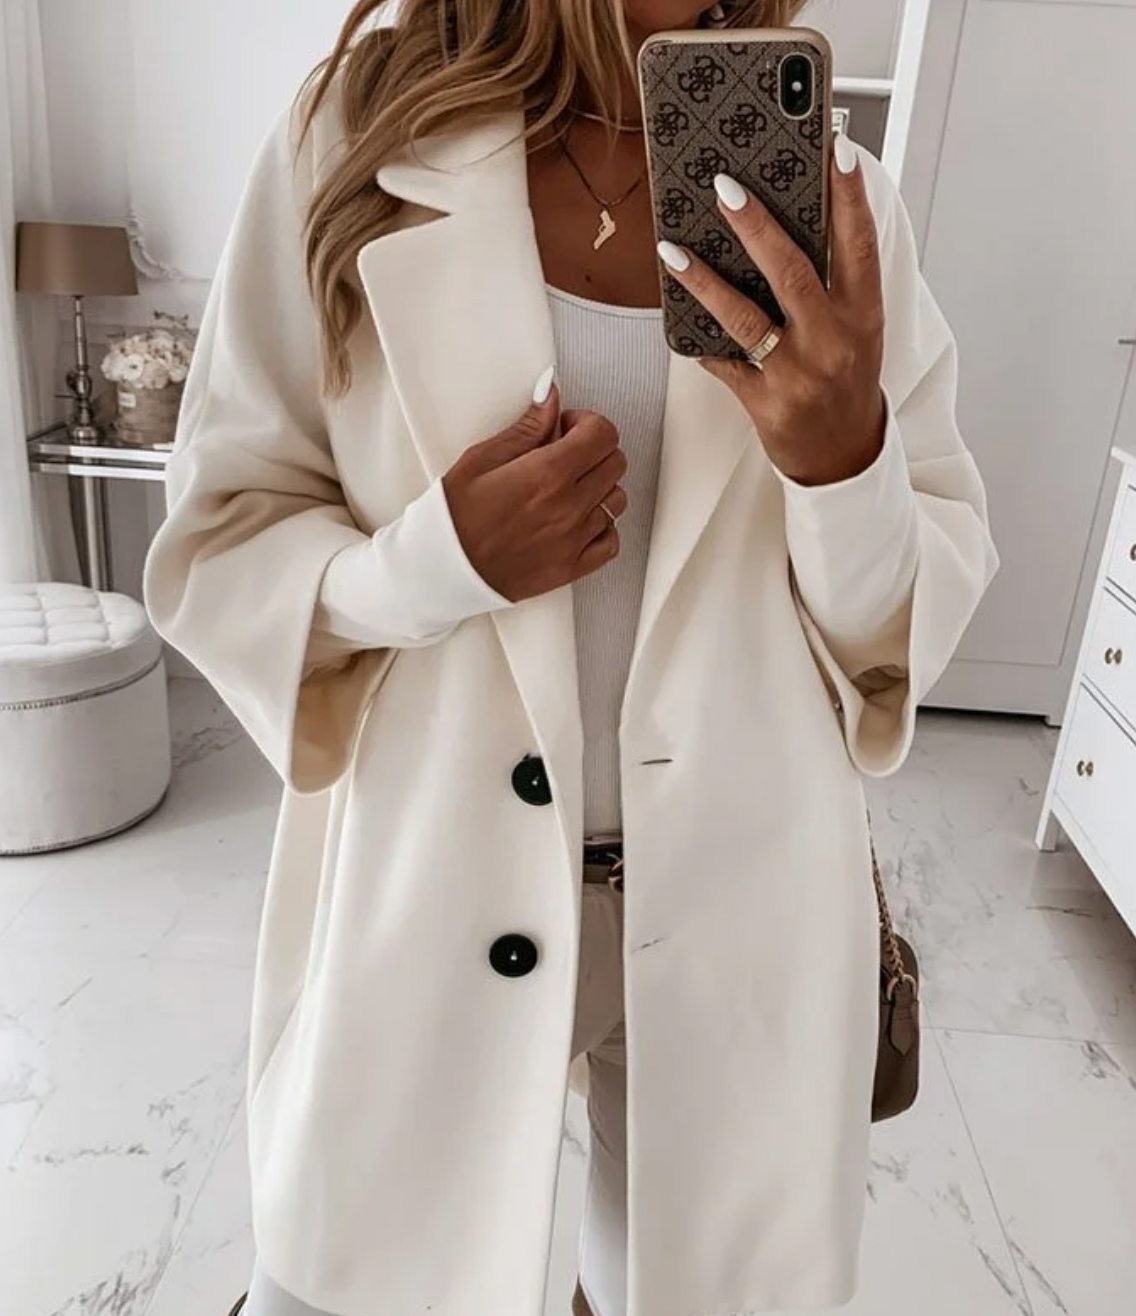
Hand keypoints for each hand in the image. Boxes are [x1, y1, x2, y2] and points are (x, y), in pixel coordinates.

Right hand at [443, 381, 627, 601]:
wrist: (443, 570)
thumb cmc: (454, 517)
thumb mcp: (481, 459)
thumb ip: (526, 428)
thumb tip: (550, 397)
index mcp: (546, 474)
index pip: (603, 434)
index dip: (587, 423)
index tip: (567, 429)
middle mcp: (567, 507)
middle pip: (616, 463)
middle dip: (595, 451)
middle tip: (566, 455)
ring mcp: (573, 540)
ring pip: (616, 500)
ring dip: (599, 488)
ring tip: (567, 490)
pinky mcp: (571, 567)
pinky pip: (611, 542)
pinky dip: (602, 527)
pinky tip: (577, 520)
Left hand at [657, 139, 886, 486]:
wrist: (844, 456)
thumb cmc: (848, 381)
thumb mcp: (858, 330)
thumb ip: (835, 284)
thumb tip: (788, 224)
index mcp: (863, 316)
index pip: (859, 245)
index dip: (850, 196)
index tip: (837, 149)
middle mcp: (833, 342)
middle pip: (792, 271)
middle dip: (755, 225)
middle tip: (725, 186)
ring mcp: (797, 375)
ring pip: (744, 317)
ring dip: (703, 280)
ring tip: (672, 249)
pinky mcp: (765, 403)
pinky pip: (723, 362)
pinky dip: (699, 339)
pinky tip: (675, 315)